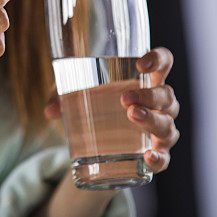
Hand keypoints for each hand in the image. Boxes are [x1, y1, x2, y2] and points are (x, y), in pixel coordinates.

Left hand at [44, 46, 179, 172]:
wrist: (101, 144)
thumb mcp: (77, 95)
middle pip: (167, 95)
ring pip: (168, 124)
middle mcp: (160, 104)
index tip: (140, 63)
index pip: (164, 61)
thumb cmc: (96, 107)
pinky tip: (148, 156)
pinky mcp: (156, 155)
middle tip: (125, 99)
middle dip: (150, 95)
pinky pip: (165, 158)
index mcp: (145, 80)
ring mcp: (161, 129)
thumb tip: (49, 110)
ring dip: (153, 120)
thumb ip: (63, 96)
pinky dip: (159, 158)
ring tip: (132, 116)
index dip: (158, 58)